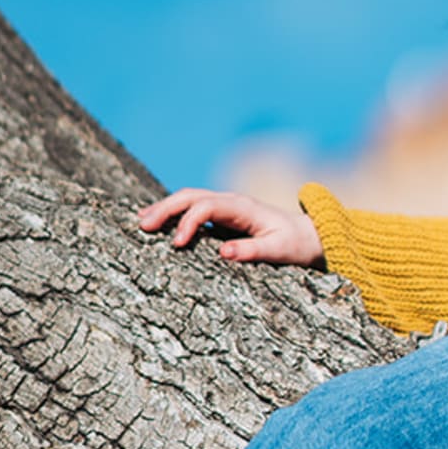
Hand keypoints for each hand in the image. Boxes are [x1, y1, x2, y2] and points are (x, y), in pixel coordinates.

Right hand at [137, 188, 324, 266]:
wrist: (307, 235)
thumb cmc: (294, 244)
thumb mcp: (279, 251)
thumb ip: (252, 251)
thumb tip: (222, 252)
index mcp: (243, 207)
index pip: (207, 206)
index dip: (189, 222)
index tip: (177, 245)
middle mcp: (230, 202)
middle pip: (191, 196)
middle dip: (165, 209)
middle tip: (143, 226)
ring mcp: (225, 207)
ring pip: (188, 199)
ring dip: (164, 208)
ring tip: (140, 221)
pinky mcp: (221, 216)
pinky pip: (192, 209)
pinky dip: (173, 213)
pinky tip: (155, 221)